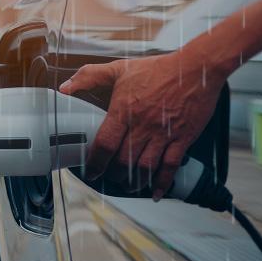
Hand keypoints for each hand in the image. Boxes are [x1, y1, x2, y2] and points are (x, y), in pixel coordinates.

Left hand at [59, 49, 224, 200]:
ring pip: (145, 168)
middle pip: (123, 161)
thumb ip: (89, 76)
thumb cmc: (158, 69)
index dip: (95, 162)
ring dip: (134, 181)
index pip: (105, 144)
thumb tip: (65, 86)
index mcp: (124, 111)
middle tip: (111, 177)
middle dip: (114, 174)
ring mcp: (163, 134)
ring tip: (128, 184)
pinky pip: (170, 166)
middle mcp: (142, 126)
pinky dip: (162, 182)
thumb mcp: (119, 68)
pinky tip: (156, 192)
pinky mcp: (182, 138)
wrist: (195, 68)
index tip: (91, 171)